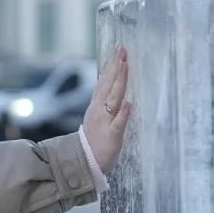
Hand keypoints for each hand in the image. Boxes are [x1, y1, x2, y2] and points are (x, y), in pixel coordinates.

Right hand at [83, 46, 130, 172]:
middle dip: (116, 66)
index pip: (106, 80)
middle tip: (122, 49)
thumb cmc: (96, 140)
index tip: (119, 49)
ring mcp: (105, 122)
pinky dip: (123, 114)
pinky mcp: (112, 136)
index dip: (112, 65)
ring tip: (125, 66)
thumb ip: (107, 102)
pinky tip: (129, 104)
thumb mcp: (100, 117)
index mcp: (98, 105)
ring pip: (113, 99)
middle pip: (109, 84)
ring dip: (119, 82)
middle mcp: (100, 110)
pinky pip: (118, 124)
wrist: (84, 163)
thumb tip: (117, 86)